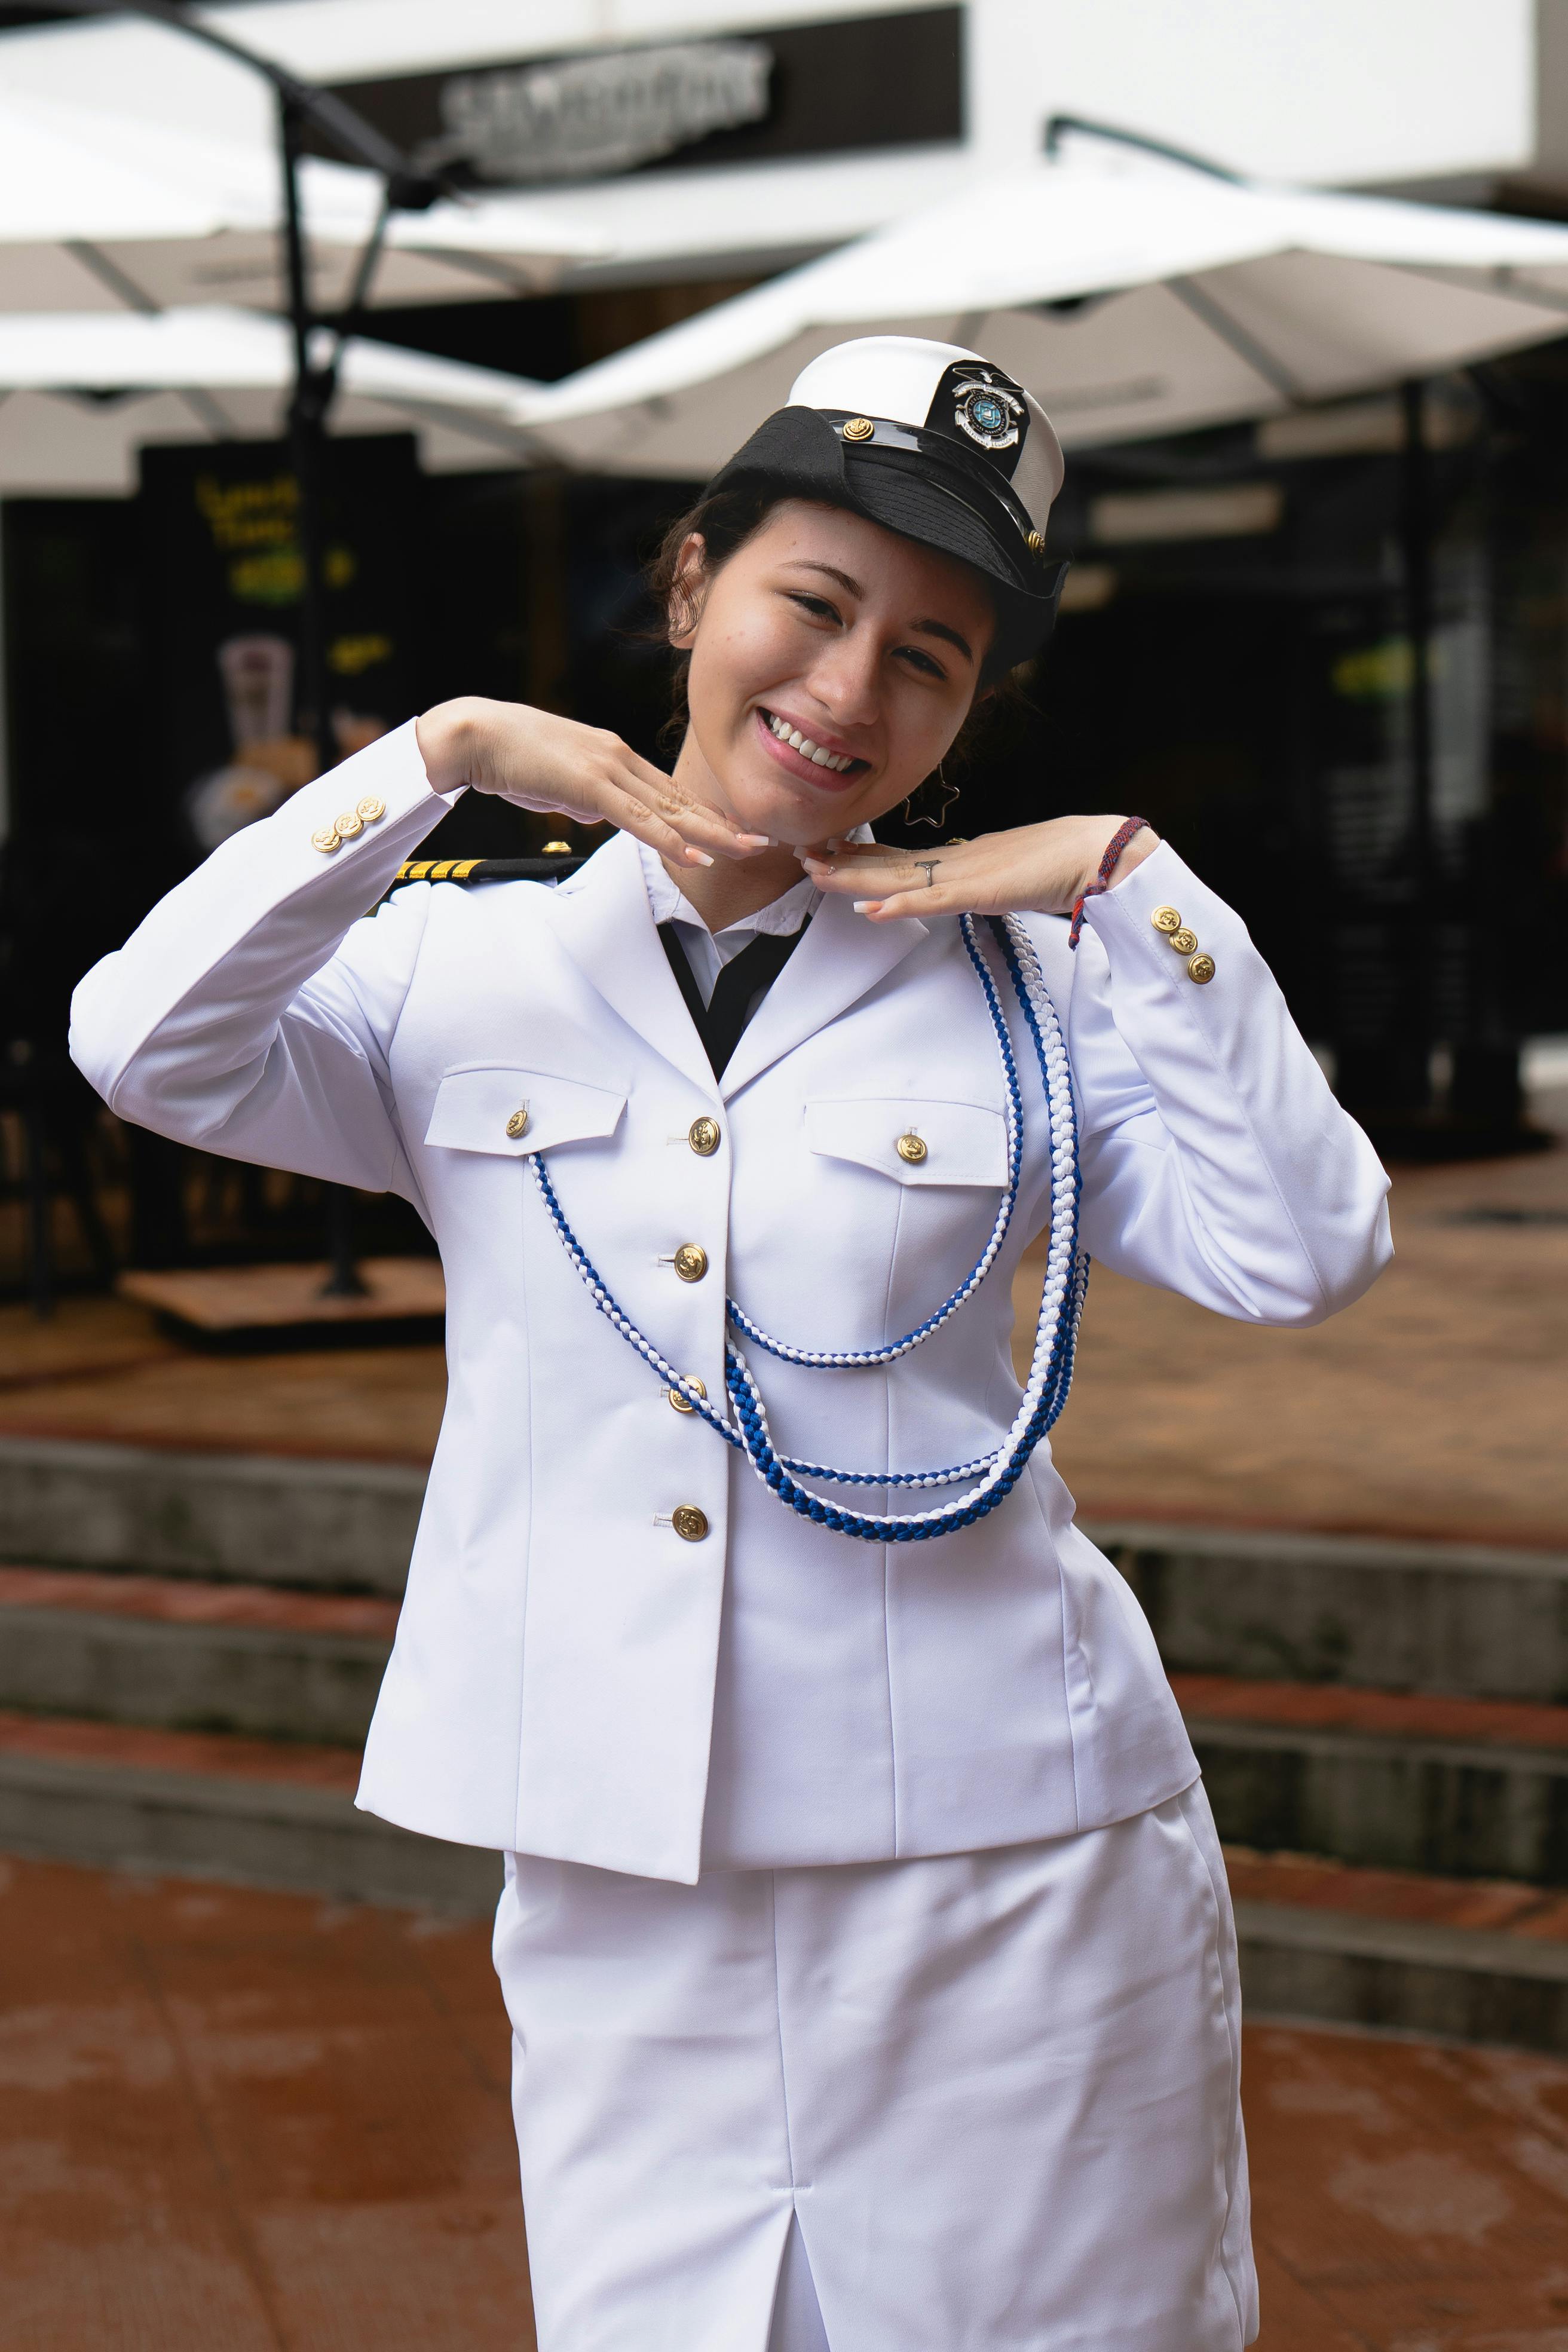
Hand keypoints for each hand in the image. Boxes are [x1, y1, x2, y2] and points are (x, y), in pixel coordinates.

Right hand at [415, 697, 768, 869]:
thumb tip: (599, 815)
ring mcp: (607, 768)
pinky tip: (696, 853)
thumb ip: (586, 798)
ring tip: (746, 848)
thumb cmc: (510, 758)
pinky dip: (670, 838)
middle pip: (680, 798)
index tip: (733, 829)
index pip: (669, 791)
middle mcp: (619, 758)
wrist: (475, 734)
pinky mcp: (590, 783)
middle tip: (762, 839)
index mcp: (614, 756)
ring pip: (670, 808)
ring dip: (711, 832)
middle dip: (723, 822)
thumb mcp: (558, 783)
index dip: (704, 812)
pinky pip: (639, 818)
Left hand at [799, 815, 1157, 921]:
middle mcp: (955, 860)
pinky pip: (934, 899)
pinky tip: (872, 907)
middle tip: (801, 854)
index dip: (862, 856)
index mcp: (961, 858)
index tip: (828, 851)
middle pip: (889, 863)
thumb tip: (970, 889)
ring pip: (899, 877)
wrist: (1095, 854)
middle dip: (843, 862)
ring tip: (816, 874)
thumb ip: (982, 883)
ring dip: (855, 878)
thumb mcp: (1008, 877)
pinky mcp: (981, 890)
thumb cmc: (1061, 865)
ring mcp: (965, 874)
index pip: (901, 858)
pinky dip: (902, 902)